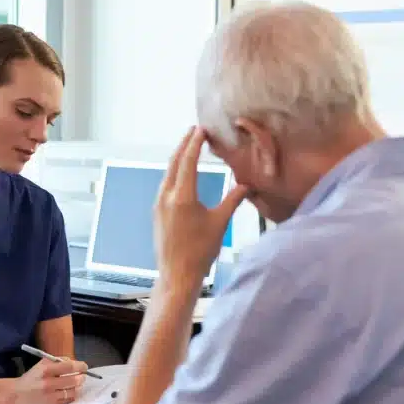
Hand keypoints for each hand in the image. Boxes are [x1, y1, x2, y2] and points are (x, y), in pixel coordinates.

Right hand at [10, 357, 87, 403]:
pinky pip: (67, 400)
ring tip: (76, 384)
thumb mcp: (41, 364)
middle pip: (73, 380)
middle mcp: (48, 383)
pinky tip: (68, 392)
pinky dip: (71, 395)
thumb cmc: (31, 377)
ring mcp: (50, 396)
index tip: (84, 367)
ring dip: (77, 387)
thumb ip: (57, 361)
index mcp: (46, 370)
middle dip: (81, 378)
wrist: (16, 394)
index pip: (69, 366)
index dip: (80, 366)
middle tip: (82, 376)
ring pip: (72, 391)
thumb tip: (73, 362)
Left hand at [155, 126, 247, 291]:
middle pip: (174, 163)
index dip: (194, 143)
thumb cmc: (201, 250)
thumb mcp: (220, 223)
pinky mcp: (157, 212)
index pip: (188, 162)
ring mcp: (159, 204)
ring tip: (188, 148)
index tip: (200, 130)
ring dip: (178, 158)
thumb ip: (233, 200)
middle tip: (194, 131)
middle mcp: (167, 196)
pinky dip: (173, 173)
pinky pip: (165, 185)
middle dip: (184, 145)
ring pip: (167, 174)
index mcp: (183, 196)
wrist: (177, 274)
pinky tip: (180, 174)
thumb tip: (247, 185)